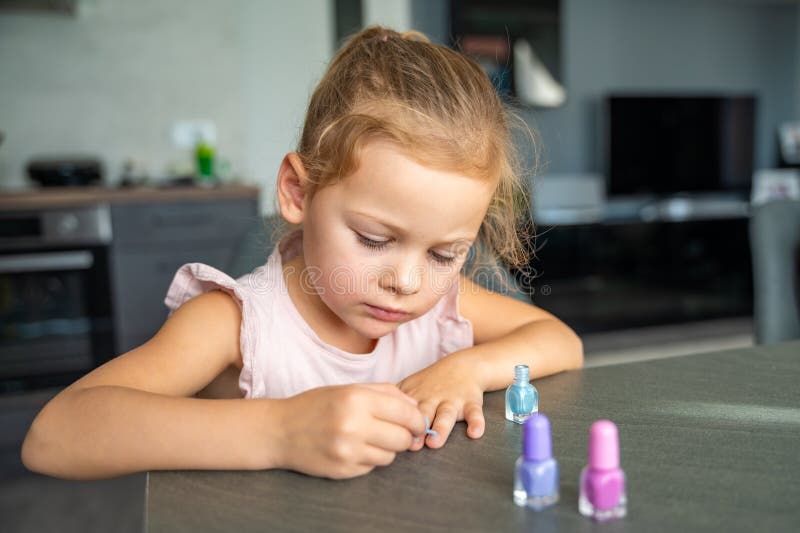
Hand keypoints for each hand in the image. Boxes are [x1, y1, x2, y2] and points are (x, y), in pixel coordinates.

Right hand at [273, 383, 426, 478]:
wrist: (280, 431)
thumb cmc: (316, 405)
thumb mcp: (349, 389)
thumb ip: (385, 392)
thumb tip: (415, 406)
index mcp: (356, 399)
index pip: (406, 413)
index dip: (418, 419)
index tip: (418, 422)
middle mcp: (353, 425)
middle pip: (403, 439)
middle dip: (405, 436)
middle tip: (398, 431)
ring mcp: (347, 451)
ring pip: (390, 456)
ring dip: (387, 448)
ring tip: (370, 437)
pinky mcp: (342, 470)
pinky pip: (372, 467)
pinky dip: (370, 458)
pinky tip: (355, 448)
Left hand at [397, 351, 484, 450]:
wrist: (464, 366)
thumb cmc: (432, 383)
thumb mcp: (410, 387)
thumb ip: (391, 403)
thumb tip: (366, 420)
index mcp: (416, 397)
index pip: (402, 411)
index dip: (396, 422)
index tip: (388, 436)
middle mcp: (433, 398)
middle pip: (423, 413)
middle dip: (416, 428)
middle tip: (410, 445)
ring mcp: (452, 401)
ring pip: (446, 414)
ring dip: (441, 428)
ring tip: (435, 443)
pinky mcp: (471, 403)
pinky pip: (475, 413)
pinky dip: (476, 423)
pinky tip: (474, 433)